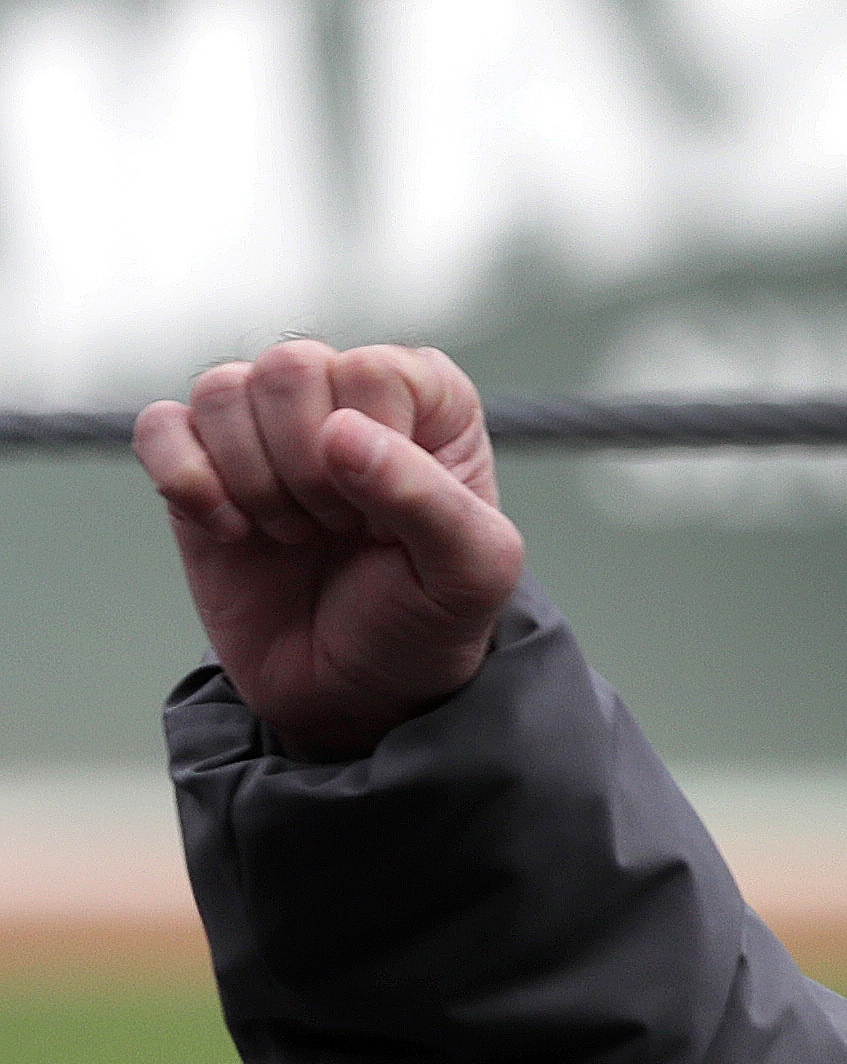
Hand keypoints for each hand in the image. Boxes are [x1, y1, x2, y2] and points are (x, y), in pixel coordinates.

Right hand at [134, 340, 523, 759]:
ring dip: (256, 483)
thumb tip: (340, 432)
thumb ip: (430, 499)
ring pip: (221, 389)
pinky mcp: (199, 460)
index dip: (370, 454)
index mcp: (428, 401)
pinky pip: (160, 426)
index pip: (371, 372)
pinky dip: (188, 484)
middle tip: (337, 531)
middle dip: (308, 471)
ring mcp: (266, 424)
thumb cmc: (425, 623)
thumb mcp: (469, 575)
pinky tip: (232, 533)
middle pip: (289, 369)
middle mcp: (344, 393)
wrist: (353, 694)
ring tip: (296, 535)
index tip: (385, 522)